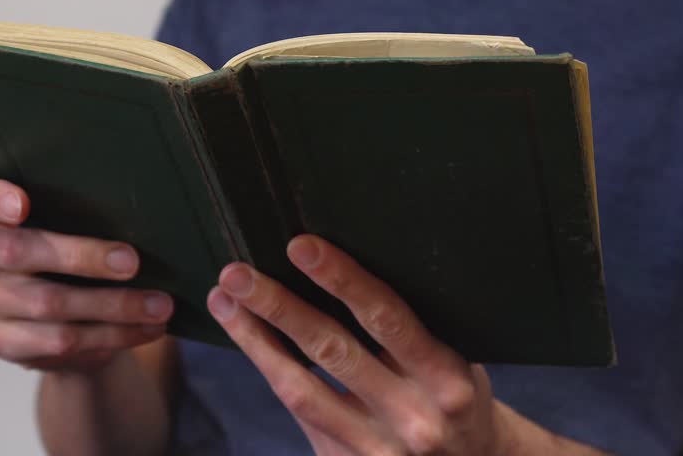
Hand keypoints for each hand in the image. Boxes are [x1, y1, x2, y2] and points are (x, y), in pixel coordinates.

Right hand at [0, 173, 173, 372]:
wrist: (63, 321)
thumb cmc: (74, 256)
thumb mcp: (75, 228)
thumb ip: (84, 214)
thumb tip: (142, 213)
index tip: (21, 204)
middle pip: (17, 251)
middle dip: (81, 256)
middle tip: (131, 262)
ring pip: (48, 303)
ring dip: (113, 306)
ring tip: (159, 305)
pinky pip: (58, 340)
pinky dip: (111, 335)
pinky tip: (144, 328)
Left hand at [207, 235, 510, 455]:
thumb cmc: (455, 397)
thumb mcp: (457, 361)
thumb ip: (413, 329)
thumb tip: (344, 263)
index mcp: (445, 378)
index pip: (386, 319)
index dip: (341, 279)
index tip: (301, 246)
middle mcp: (412, 416)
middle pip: (332, 351)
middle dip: (279, 306)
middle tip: (237, 272)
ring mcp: (377, 448)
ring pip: (301, 388)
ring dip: (256, 340)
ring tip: (225, 300)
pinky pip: (299, 413)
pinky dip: (270, 371)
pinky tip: (247, 339)